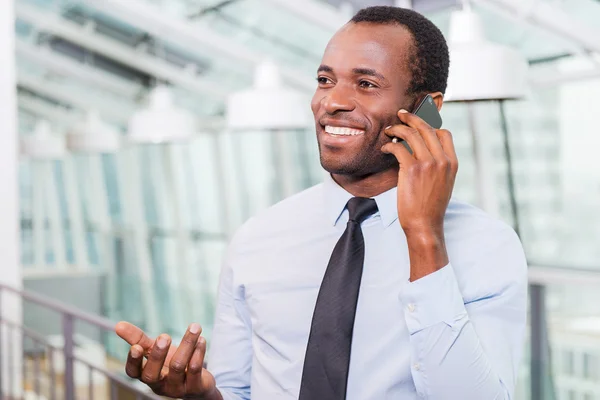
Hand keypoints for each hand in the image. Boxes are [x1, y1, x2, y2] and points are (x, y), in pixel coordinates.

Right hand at [115, 321, 219, 399]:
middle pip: (152, 374)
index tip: (136, 347)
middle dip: (157, 355)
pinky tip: (201, 339)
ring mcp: (177, 388)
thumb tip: (117, 325)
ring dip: (186, 344)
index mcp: (146, 375)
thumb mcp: (154, 352)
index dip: (133, 361)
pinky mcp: (195, 387)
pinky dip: (198, 352)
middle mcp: (159, 384)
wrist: (198, 384)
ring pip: (178, 367)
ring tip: (194, 327)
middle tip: (164, 336)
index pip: (133, 372)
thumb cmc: (171, 365)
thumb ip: (138, 339)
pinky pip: (195, 370)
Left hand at [381, 109, 457, 279]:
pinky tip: (385, 149)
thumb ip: (438, 167)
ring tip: (389, 131)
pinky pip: (398, 148)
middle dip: (412, 118)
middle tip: (401, 114)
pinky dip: (389, 145)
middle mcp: (442, 160)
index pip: (444, 133)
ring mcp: (428, 163)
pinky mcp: (411, 169)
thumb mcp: (443, 184)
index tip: (418, 123)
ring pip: (411, 134)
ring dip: (398, 129)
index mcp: (452, 163)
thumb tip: (426, 153)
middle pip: (426, 128)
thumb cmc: (430, 208)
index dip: (430, 125)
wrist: (425, 225)